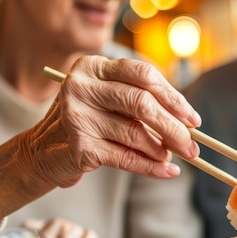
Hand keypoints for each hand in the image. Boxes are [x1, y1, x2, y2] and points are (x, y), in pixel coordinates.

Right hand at [0, 55, 201, 229]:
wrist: (43, 152)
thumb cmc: (87, 123)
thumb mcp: (111, 103)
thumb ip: (142, 104)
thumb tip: (187, 123)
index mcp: (93, 66)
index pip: (143, 75)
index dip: (173, 97)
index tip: (192, 119)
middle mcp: (81, 85)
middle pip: (142, 103)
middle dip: (174, 127)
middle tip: (192, 145)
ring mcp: (76, 114)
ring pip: (135, 133)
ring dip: (162, 149)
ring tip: (175, 157)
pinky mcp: (79, 145)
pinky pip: (125, 158)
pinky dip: (150, 167)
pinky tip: (167, 171)